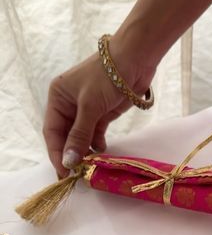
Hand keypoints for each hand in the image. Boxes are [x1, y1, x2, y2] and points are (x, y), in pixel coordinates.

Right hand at [43, 34, 155, 177]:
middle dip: (70, 155)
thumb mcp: (90, 106)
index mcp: (58, 98)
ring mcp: (86, 111)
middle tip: (77, 176)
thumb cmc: (107, 77)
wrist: (135, 59)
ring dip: (84, 151)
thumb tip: (68, 161)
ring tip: (90, 165)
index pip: (52, 132)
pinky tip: (100, 152)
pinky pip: (95, 134)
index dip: (56, 153)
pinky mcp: (103, 114)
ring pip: (80, 137)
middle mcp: (69, 105)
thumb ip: (79, 135)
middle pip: (65, 137)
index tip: (63, 172)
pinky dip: (96, 144)